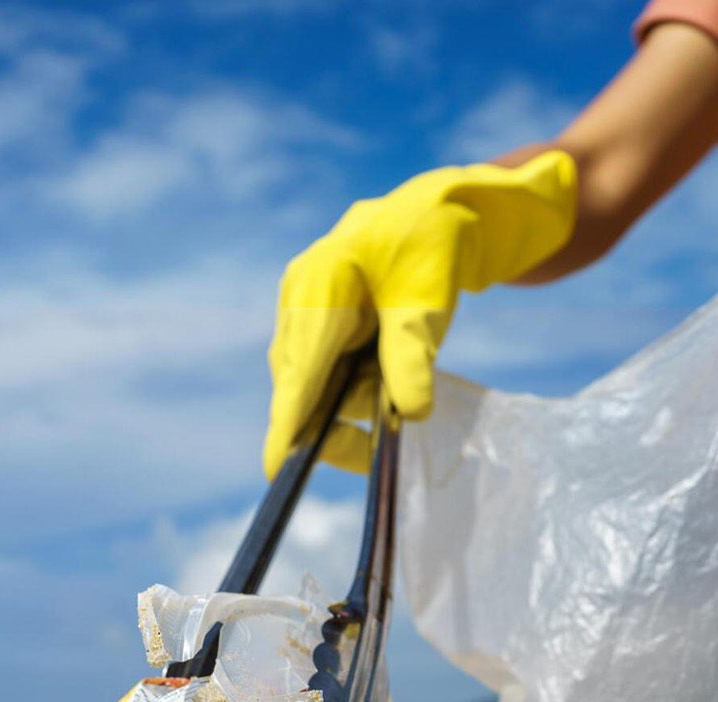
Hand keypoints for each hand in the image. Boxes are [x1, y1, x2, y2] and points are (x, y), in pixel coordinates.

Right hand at [264, 151, 576, 477]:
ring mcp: (308, 313)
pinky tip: (389, 383)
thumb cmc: (431, 246)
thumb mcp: (427, 302)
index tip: (276, 469)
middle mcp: (301, 300)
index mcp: (318, 284)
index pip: (300, 368)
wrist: (441, 215)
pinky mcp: (323, 325)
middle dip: (337, 419)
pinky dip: (360, 387)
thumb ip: (413, 356)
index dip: (288, 422)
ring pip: (318, 383)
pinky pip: (331, 372)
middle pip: (302, 383)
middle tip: (380, 446)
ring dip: (355, 401)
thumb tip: (410, 413)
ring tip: (401, 392)